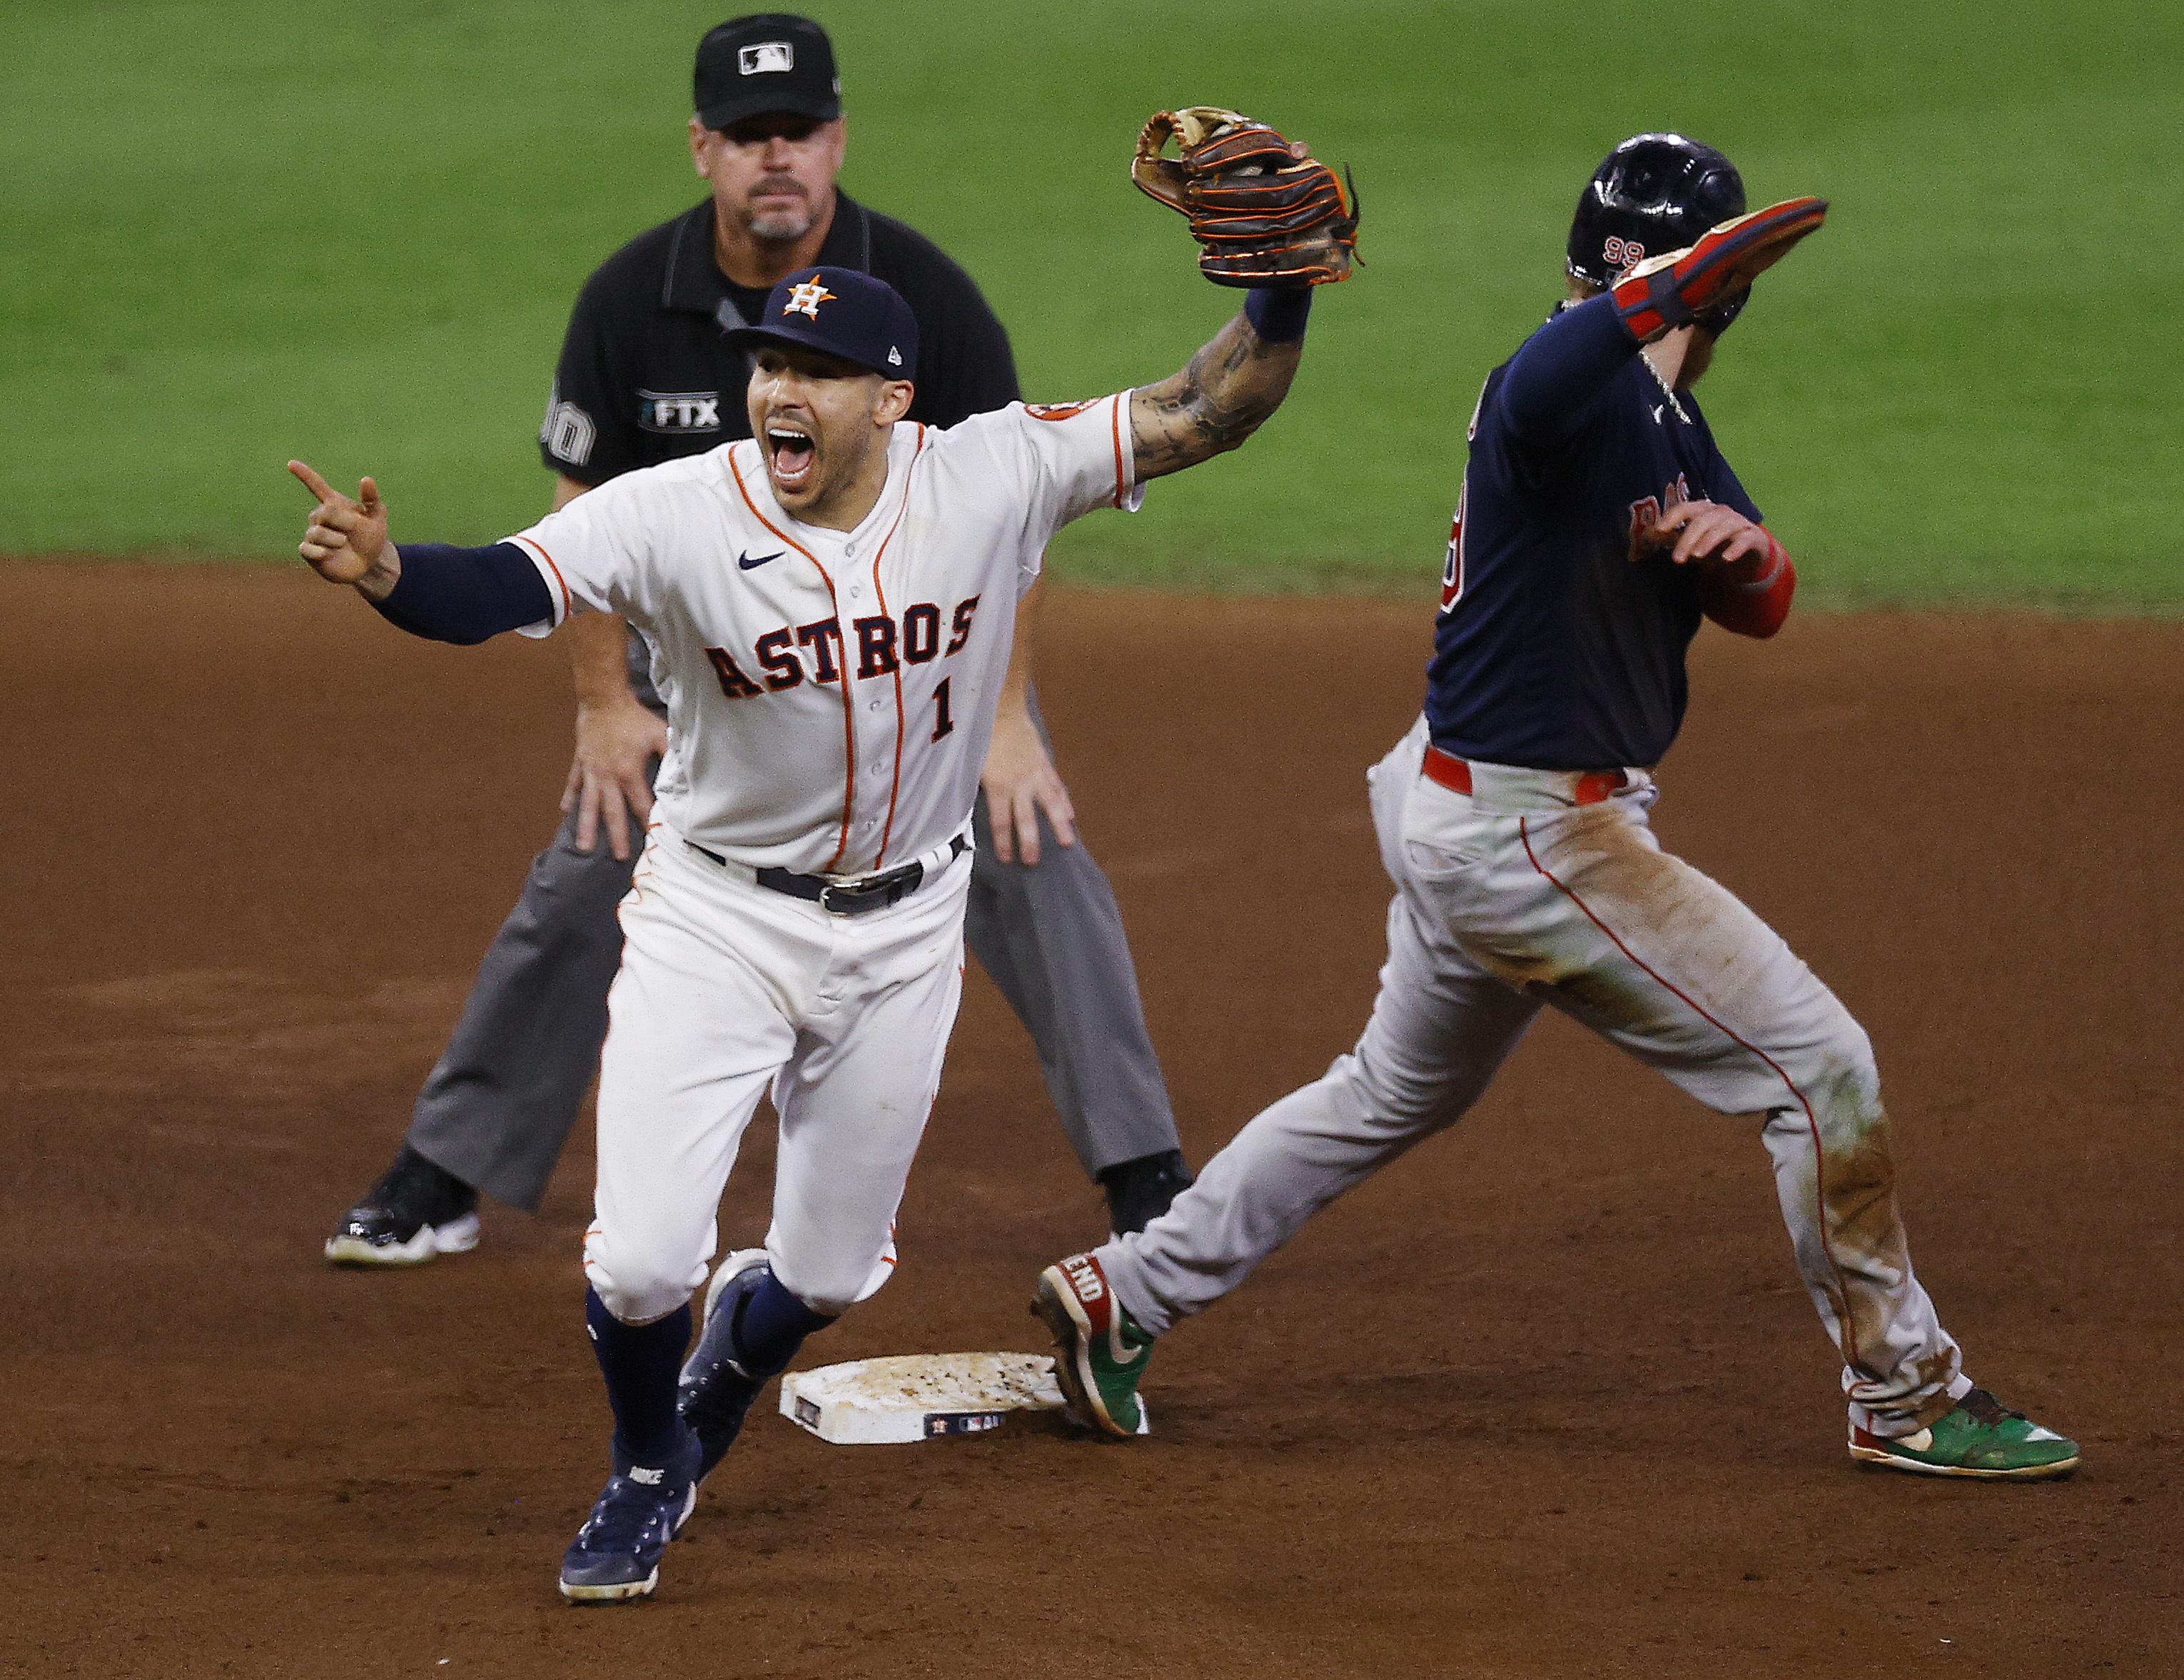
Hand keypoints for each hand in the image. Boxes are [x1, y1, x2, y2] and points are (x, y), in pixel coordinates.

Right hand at [288, 461, 395, 595]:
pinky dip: (322, 553)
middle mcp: (318, 516)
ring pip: (318, 532)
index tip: (291, 463)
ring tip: (344, 545)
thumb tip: (366, 479)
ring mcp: (312, 533)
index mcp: (333, 504)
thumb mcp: (377, 518)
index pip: (316, 485)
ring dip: (337, 541)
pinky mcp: (307, 550)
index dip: (304, 474)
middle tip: (353, 533)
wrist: (367, 564)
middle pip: (326, 512)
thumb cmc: (370, 538)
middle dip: (344, 523)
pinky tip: (329, 555)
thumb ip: (371, 499)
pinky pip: (308, 548)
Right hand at [560, 692, 668, 859]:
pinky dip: (569, 797)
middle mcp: (607, 776)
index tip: (653, 839)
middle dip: (616, 835)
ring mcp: (591, 771)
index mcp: (628, 772)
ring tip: (584, 847)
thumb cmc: (633, 717)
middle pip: (612, 812)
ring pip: (588, 804)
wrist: (602, 698)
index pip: (640, 803)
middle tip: (619, 857)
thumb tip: (686, 773)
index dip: (647, 821)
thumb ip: (672, 754)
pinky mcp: (581, 762)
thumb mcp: (659, 733)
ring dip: (586, 826)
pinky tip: (565, 811)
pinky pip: (573, 783)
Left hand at [980, 698, 1074, 866]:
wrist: (1002, 711)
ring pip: (1049, 804)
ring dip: (1058, 825)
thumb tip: (974, 810)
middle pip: (1026, 818)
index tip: (1007, 859)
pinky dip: (1064, 802)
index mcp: (998, 785)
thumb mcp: (973, 765)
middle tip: (1033, 861)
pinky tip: (1070, 815)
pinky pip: (1056, 787)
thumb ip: (980, 789)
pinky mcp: (1044, 764)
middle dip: (1029, 841)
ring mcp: (1035, 774)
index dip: (1003, 842)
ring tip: (1067, 842)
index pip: (1001, 820)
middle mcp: (1019, 783)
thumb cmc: (983, 738)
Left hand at [1642, 499, 1771, 568]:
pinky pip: (1745, 540)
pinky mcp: (1753, 537)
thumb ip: (1670, 538)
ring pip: (1723, 528)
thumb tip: (1646, 536)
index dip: (1672, 516)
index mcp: (1704, 511)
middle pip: (1703, 520)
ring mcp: (1739, 523)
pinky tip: (1727, 559)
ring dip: (1708, 541)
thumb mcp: (1691, 542)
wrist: (1749, 551)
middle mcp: (1721, 513)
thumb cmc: (1715, 544)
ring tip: (1696, 556)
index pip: (1686, 508)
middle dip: (1687, 538)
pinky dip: (1736, 548)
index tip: (1659, 530)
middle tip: (1676, 559)